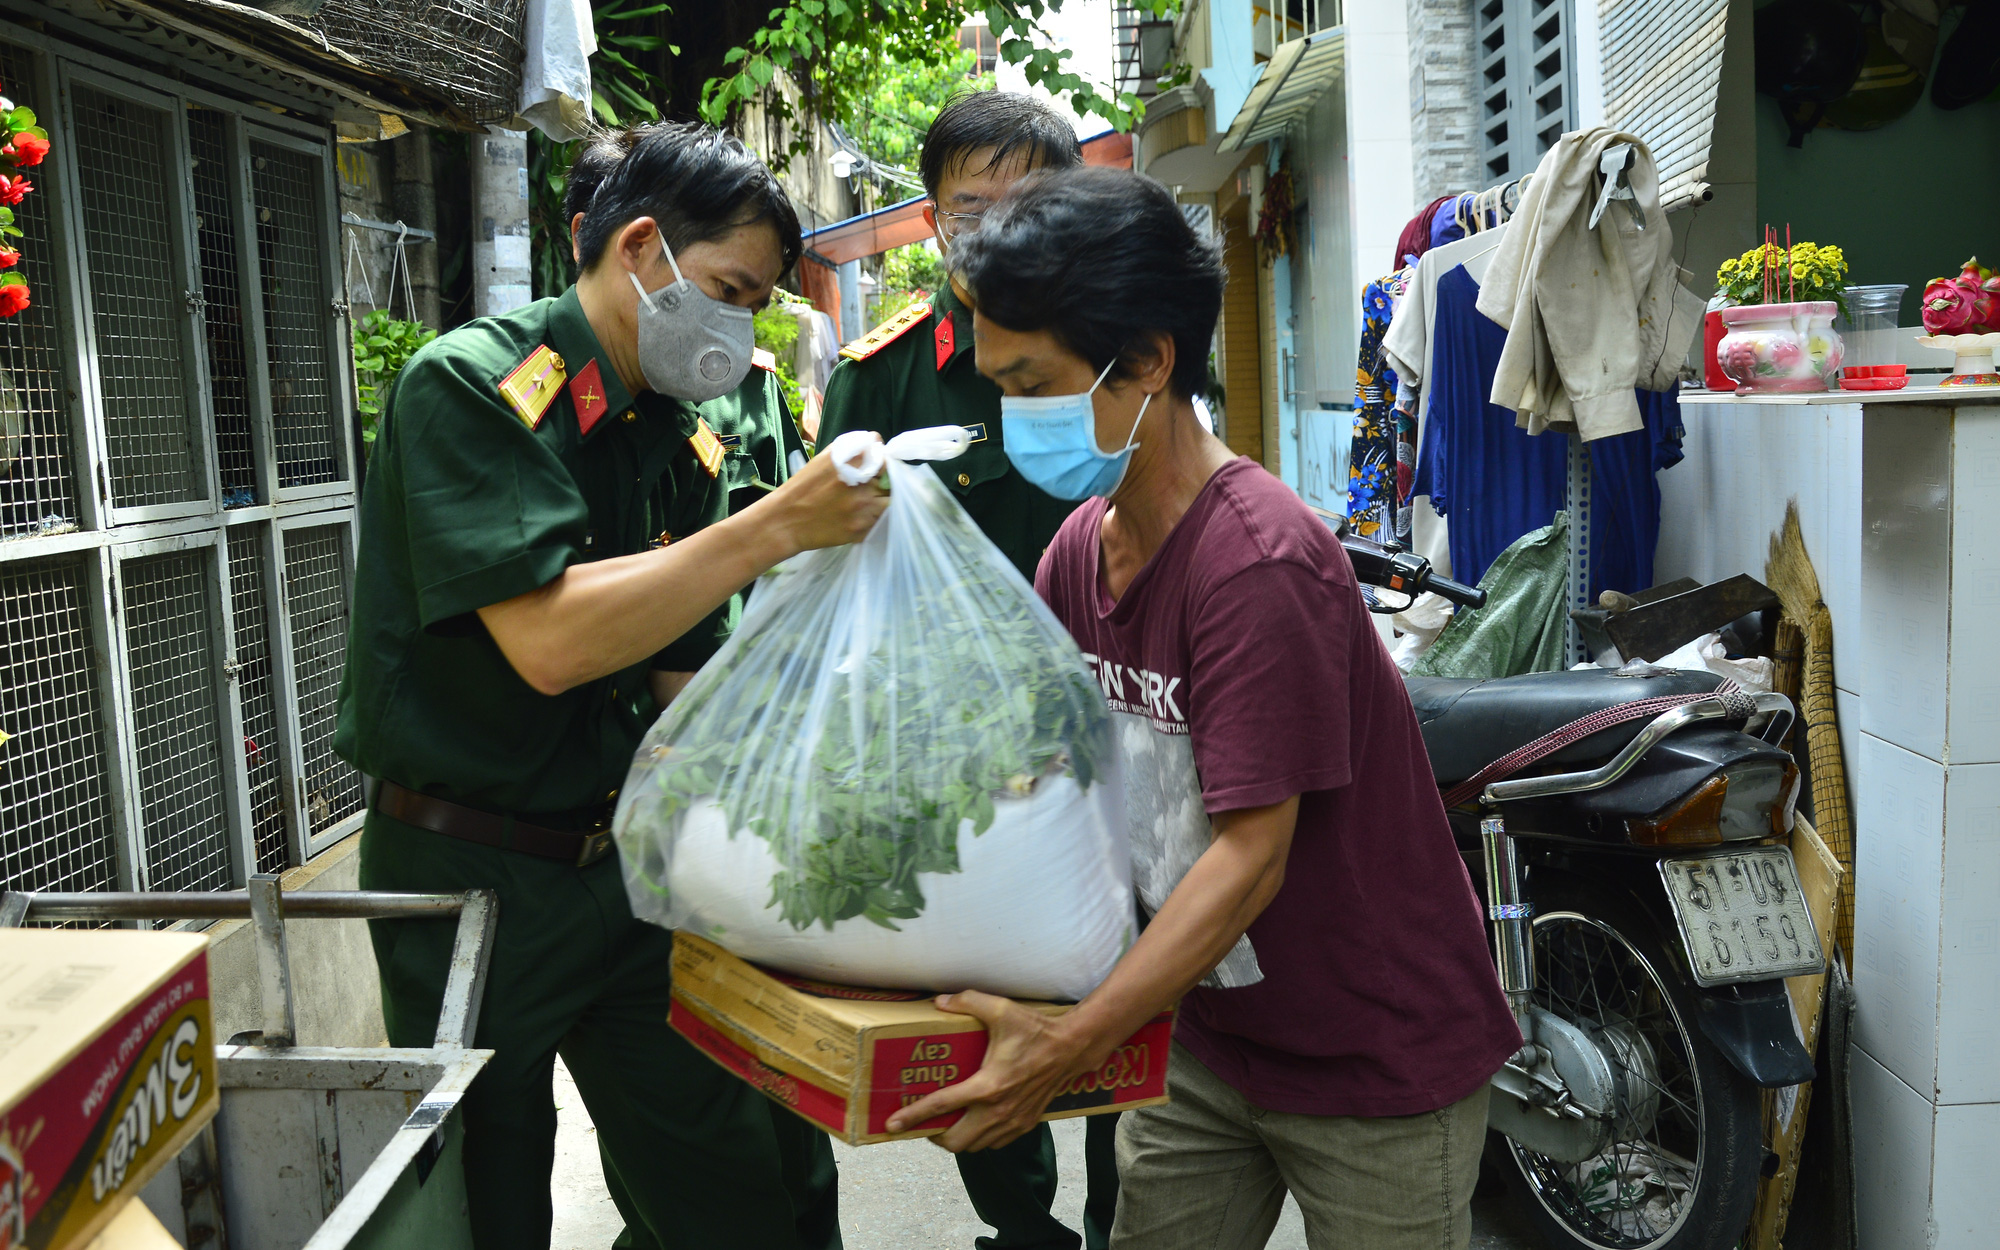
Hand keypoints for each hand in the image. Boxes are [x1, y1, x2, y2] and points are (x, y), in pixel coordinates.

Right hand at [752, 436, 888, 556]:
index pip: (883, 455)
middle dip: (886, 482)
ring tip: (870, 502)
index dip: (882, 461)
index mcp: (849, 462)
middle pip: (891, 480)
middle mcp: (860, 483)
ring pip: (891, 502)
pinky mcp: (862, 529)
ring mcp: (863, 508)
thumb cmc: (803, 488)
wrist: (785, 521)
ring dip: (884, 501)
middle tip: (874, 487)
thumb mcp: (823, 459)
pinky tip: (862, 516)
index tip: (876, 467)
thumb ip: (851, 451)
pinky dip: (876, 518)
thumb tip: (874, 447)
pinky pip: (882, 521)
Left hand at [884, 991, 1096, 1151]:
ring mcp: (1012, 1122)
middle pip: (954, 1141)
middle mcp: (998, 1110)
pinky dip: (979, 1138)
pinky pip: (993, 1143)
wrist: (1071, 1049)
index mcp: (987, 1085)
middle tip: (924, 1121)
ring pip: (973, 1147)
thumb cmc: (1036, 1030)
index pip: (941, 1106)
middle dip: (933, 1135)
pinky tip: (974, 1121)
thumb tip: (939, 1002)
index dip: (913, 1116)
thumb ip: (968, 1001)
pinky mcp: (1024, 1125)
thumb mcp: (1001, 1009)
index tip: (892, 1124)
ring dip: (956, 1139)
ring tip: (946, 1122)